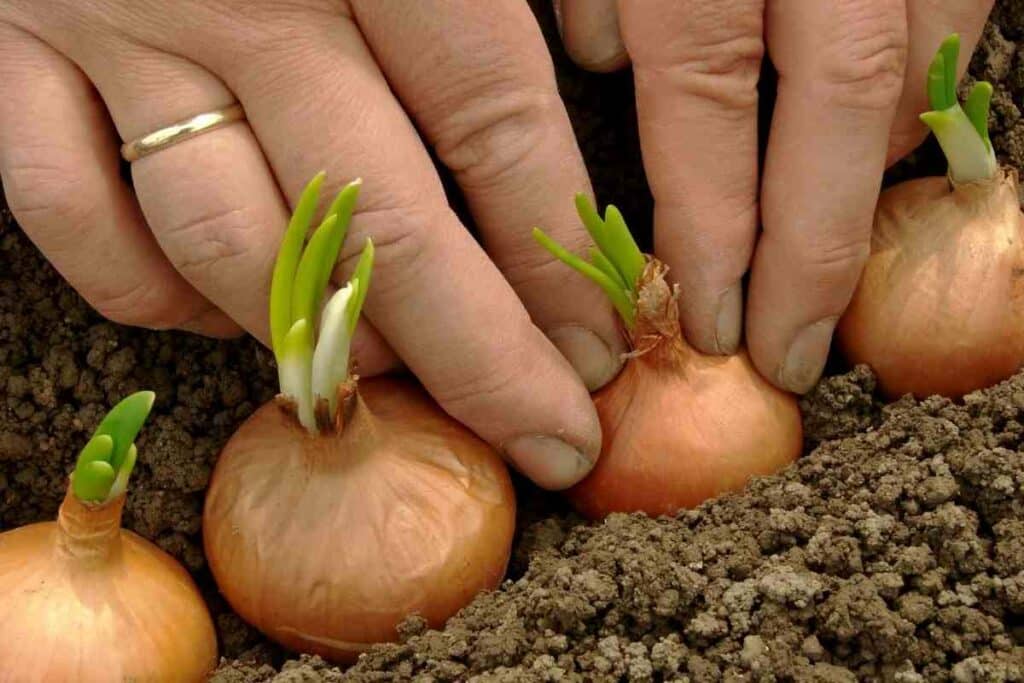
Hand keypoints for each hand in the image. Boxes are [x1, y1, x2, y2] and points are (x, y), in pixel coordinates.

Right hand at [0, 1, 630, 489]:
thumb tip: (589, 88)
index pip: (490, 120)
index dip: (554, 254)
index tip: (604, 345)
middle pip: (377, 224)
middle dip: (478, 356)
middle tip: (550, 437)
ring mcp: (105, 28)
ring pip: (227, 245)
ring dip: (318, 338)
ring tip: (393, 380)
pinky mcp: (2, 55)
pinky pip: (70, 219)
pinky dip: (149, 294)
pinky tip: (218, 317)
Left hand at [555, 0, 994, 392]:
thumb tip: (605, 56)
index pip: (705, 108)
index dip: (710, 234)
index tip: (708, 326)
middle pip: (843, 104)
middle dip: (819, 250)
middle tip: (791, 353)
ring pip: (917, 65)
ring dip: (875, 170)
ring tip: (826, 252)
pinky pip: (952, 14)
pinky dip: (922, 88)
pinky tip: (874, 135)